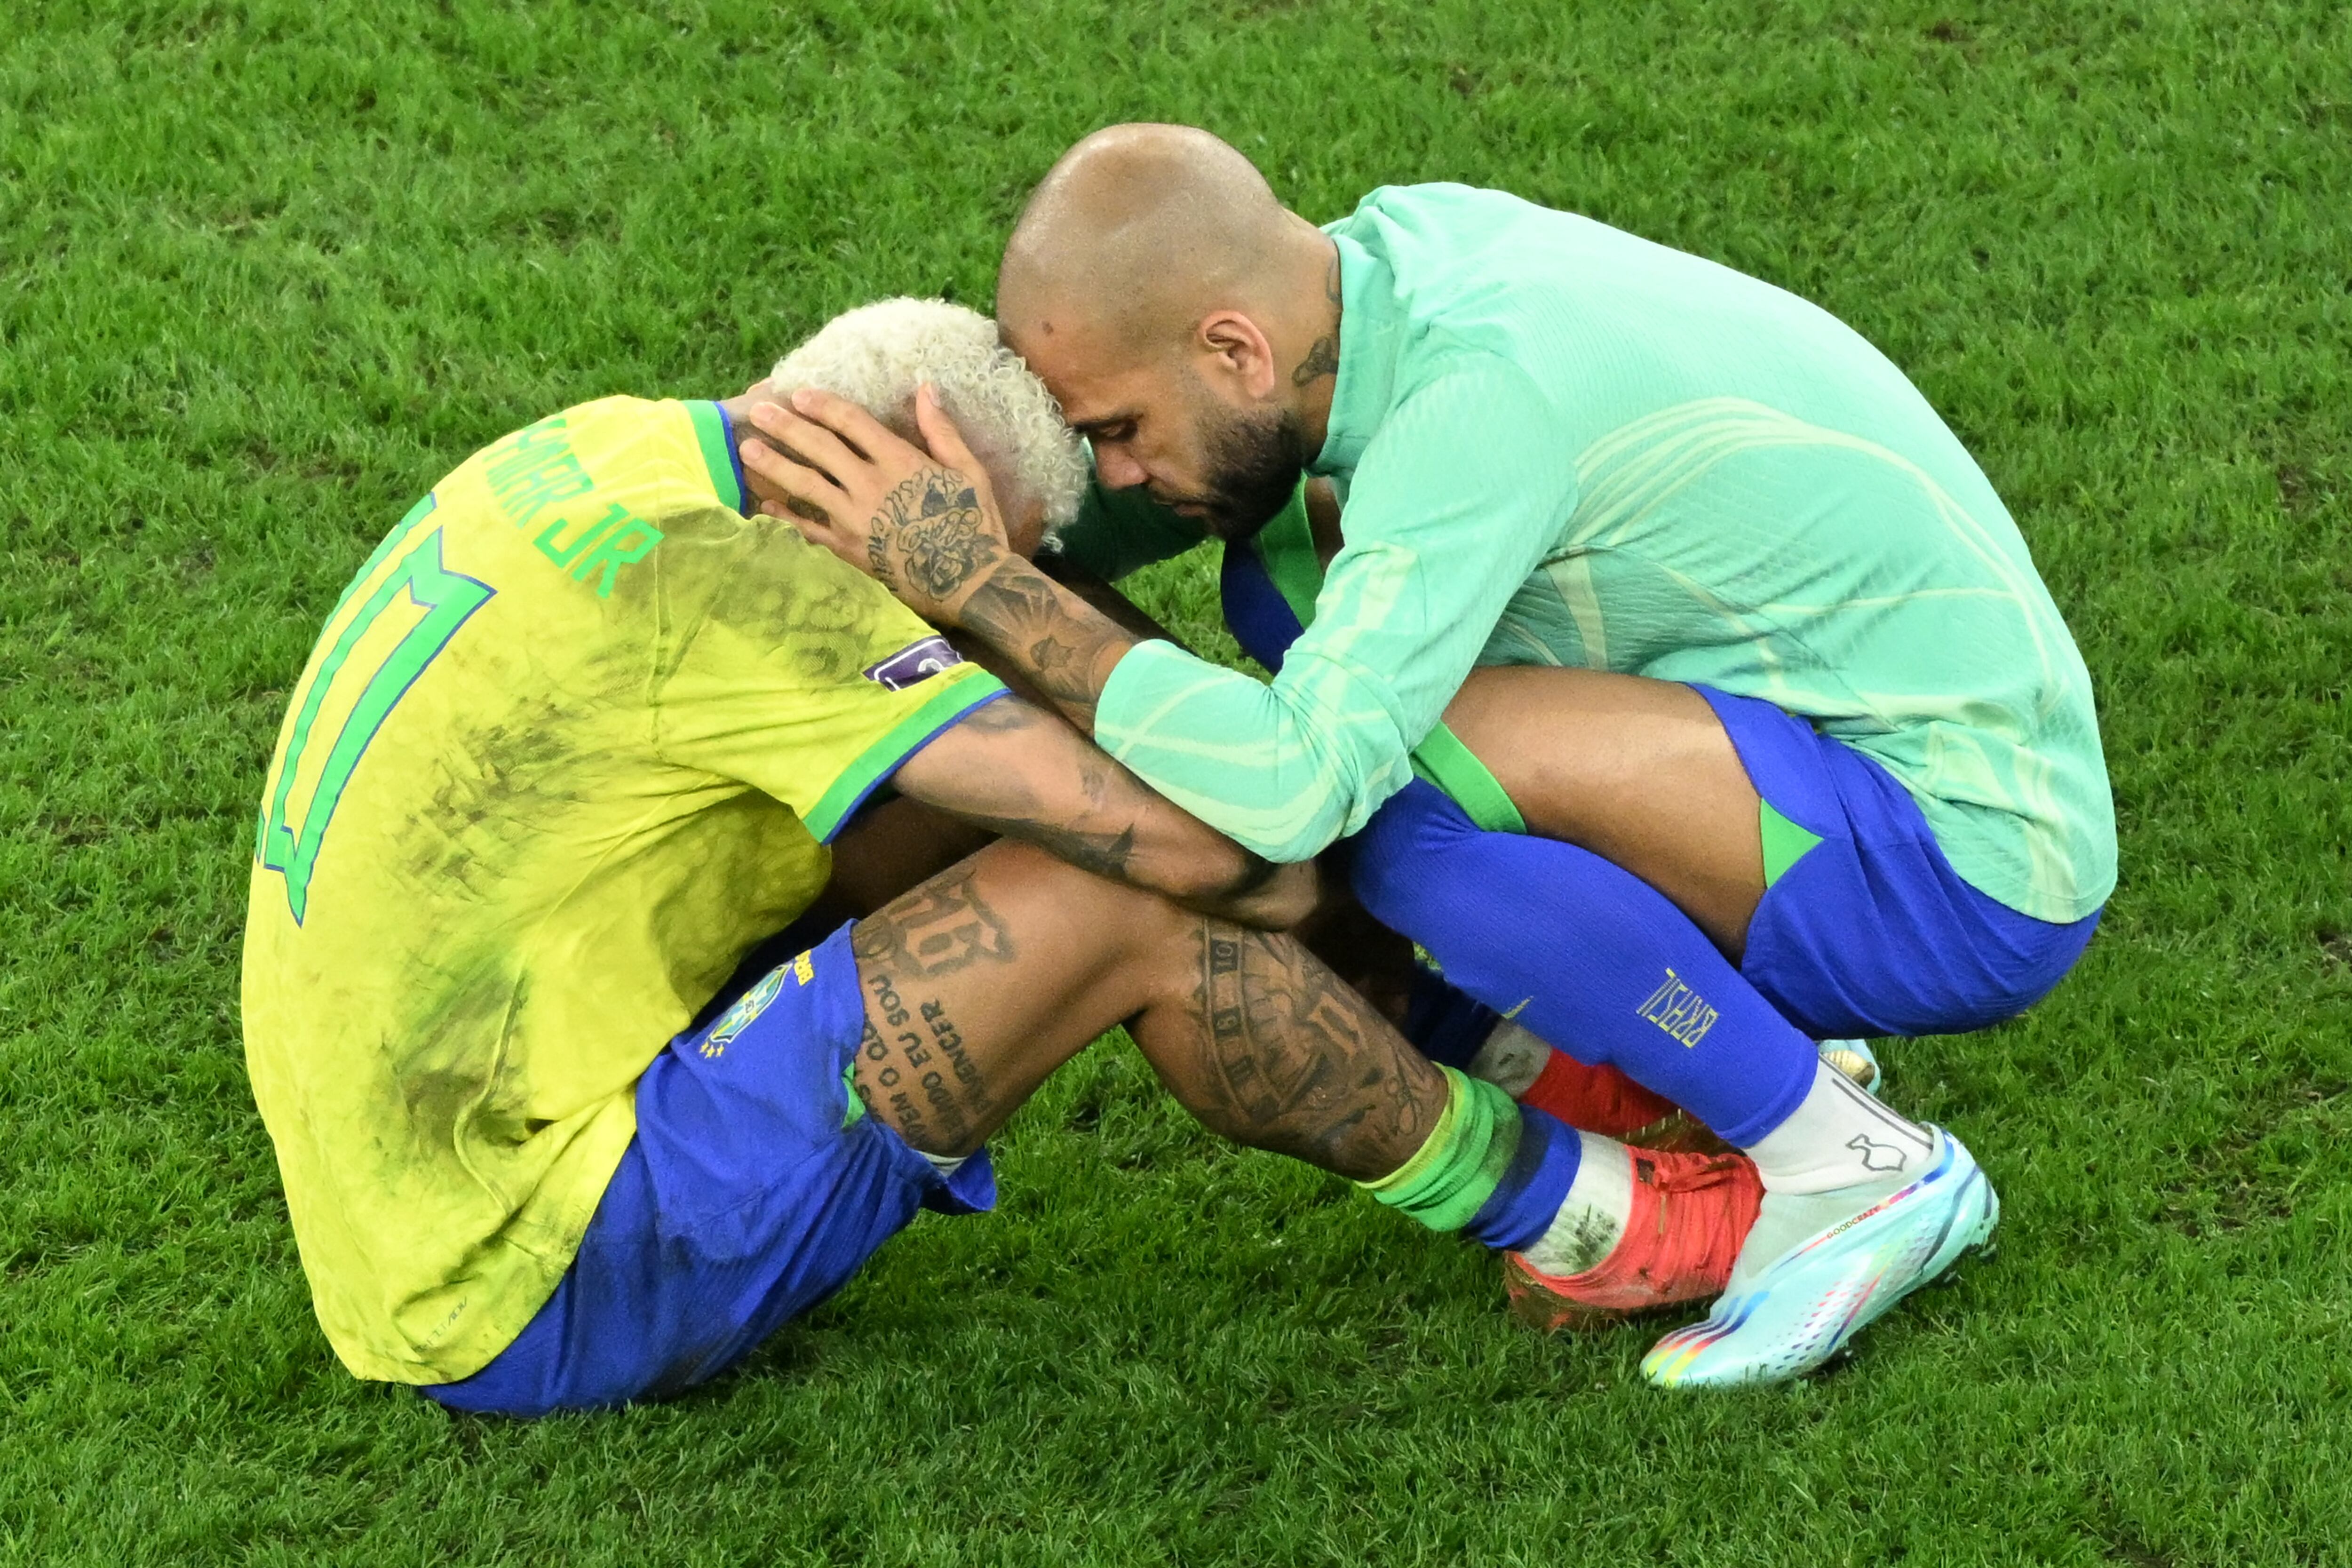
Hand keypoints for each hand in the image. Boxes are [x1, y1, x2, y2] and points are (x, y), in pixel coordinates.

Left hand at [739, 386, 1011, 623]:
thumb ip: (941, 430)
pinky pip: (808, 531)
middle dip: (786, 427)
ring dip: (774, 465)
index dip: (824, 405)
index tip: (799, 394)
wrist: (972, 583)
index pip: (852, 423)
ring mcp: (855, 520)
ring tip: (747, 450)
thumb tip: (926, 388)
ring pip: (806, 485)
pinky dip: (784, 517)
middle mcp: (870, 486)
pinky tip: (764, 504)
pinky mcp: (849, 551)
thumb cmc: (975, 524)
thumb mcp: (969, 470)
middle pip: (820, 448)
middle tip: (758, 412)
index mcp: (900, 461)